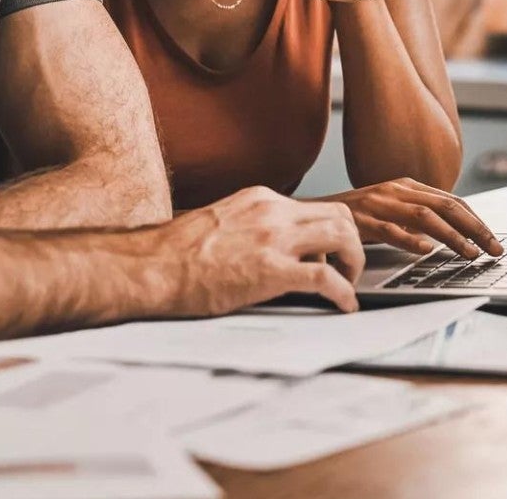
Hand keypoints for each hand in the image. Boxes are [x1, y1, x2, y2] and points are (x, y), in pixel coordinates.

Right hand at [156, 187, 365, 313]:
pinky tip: (344, 306)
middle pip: (340, 215)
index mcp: (260, 199)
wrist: (152, 267)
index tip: (331, 253)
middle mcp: (272, 211)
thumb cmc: (175, 254)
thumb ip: (252, 228)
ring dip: (354, 263)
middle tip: (347, 269)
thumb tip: (269, 248)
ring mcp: (273, 239)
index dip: (331, 233)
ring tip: (348, 285)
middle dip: (352, 243)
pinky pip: (326, 278)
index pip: (315, 207)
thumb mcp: (221, 223)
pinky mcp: (271, 271)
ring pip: (343, 236)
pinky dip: (344, 293)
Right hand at [314, 179, 502, 258]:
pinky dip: (410, 240)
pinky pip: (390, 229)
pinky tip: (426, 251)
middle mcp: (396, 191)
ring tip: (469, 254)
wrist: (313, 212)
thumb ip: (416, 215)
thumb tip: (451, 232)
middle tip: (493, 249)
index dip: (476, 220)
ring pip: (425, 217)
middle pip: (446, 206)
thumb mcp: (390, 208)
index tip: (493, 239)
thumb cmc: (355, 214)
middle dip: (475, 228)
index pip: (452, 201)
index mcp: (407, 186)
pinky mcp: (362, 220)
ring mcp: (379, 204)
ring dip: (452, 237)